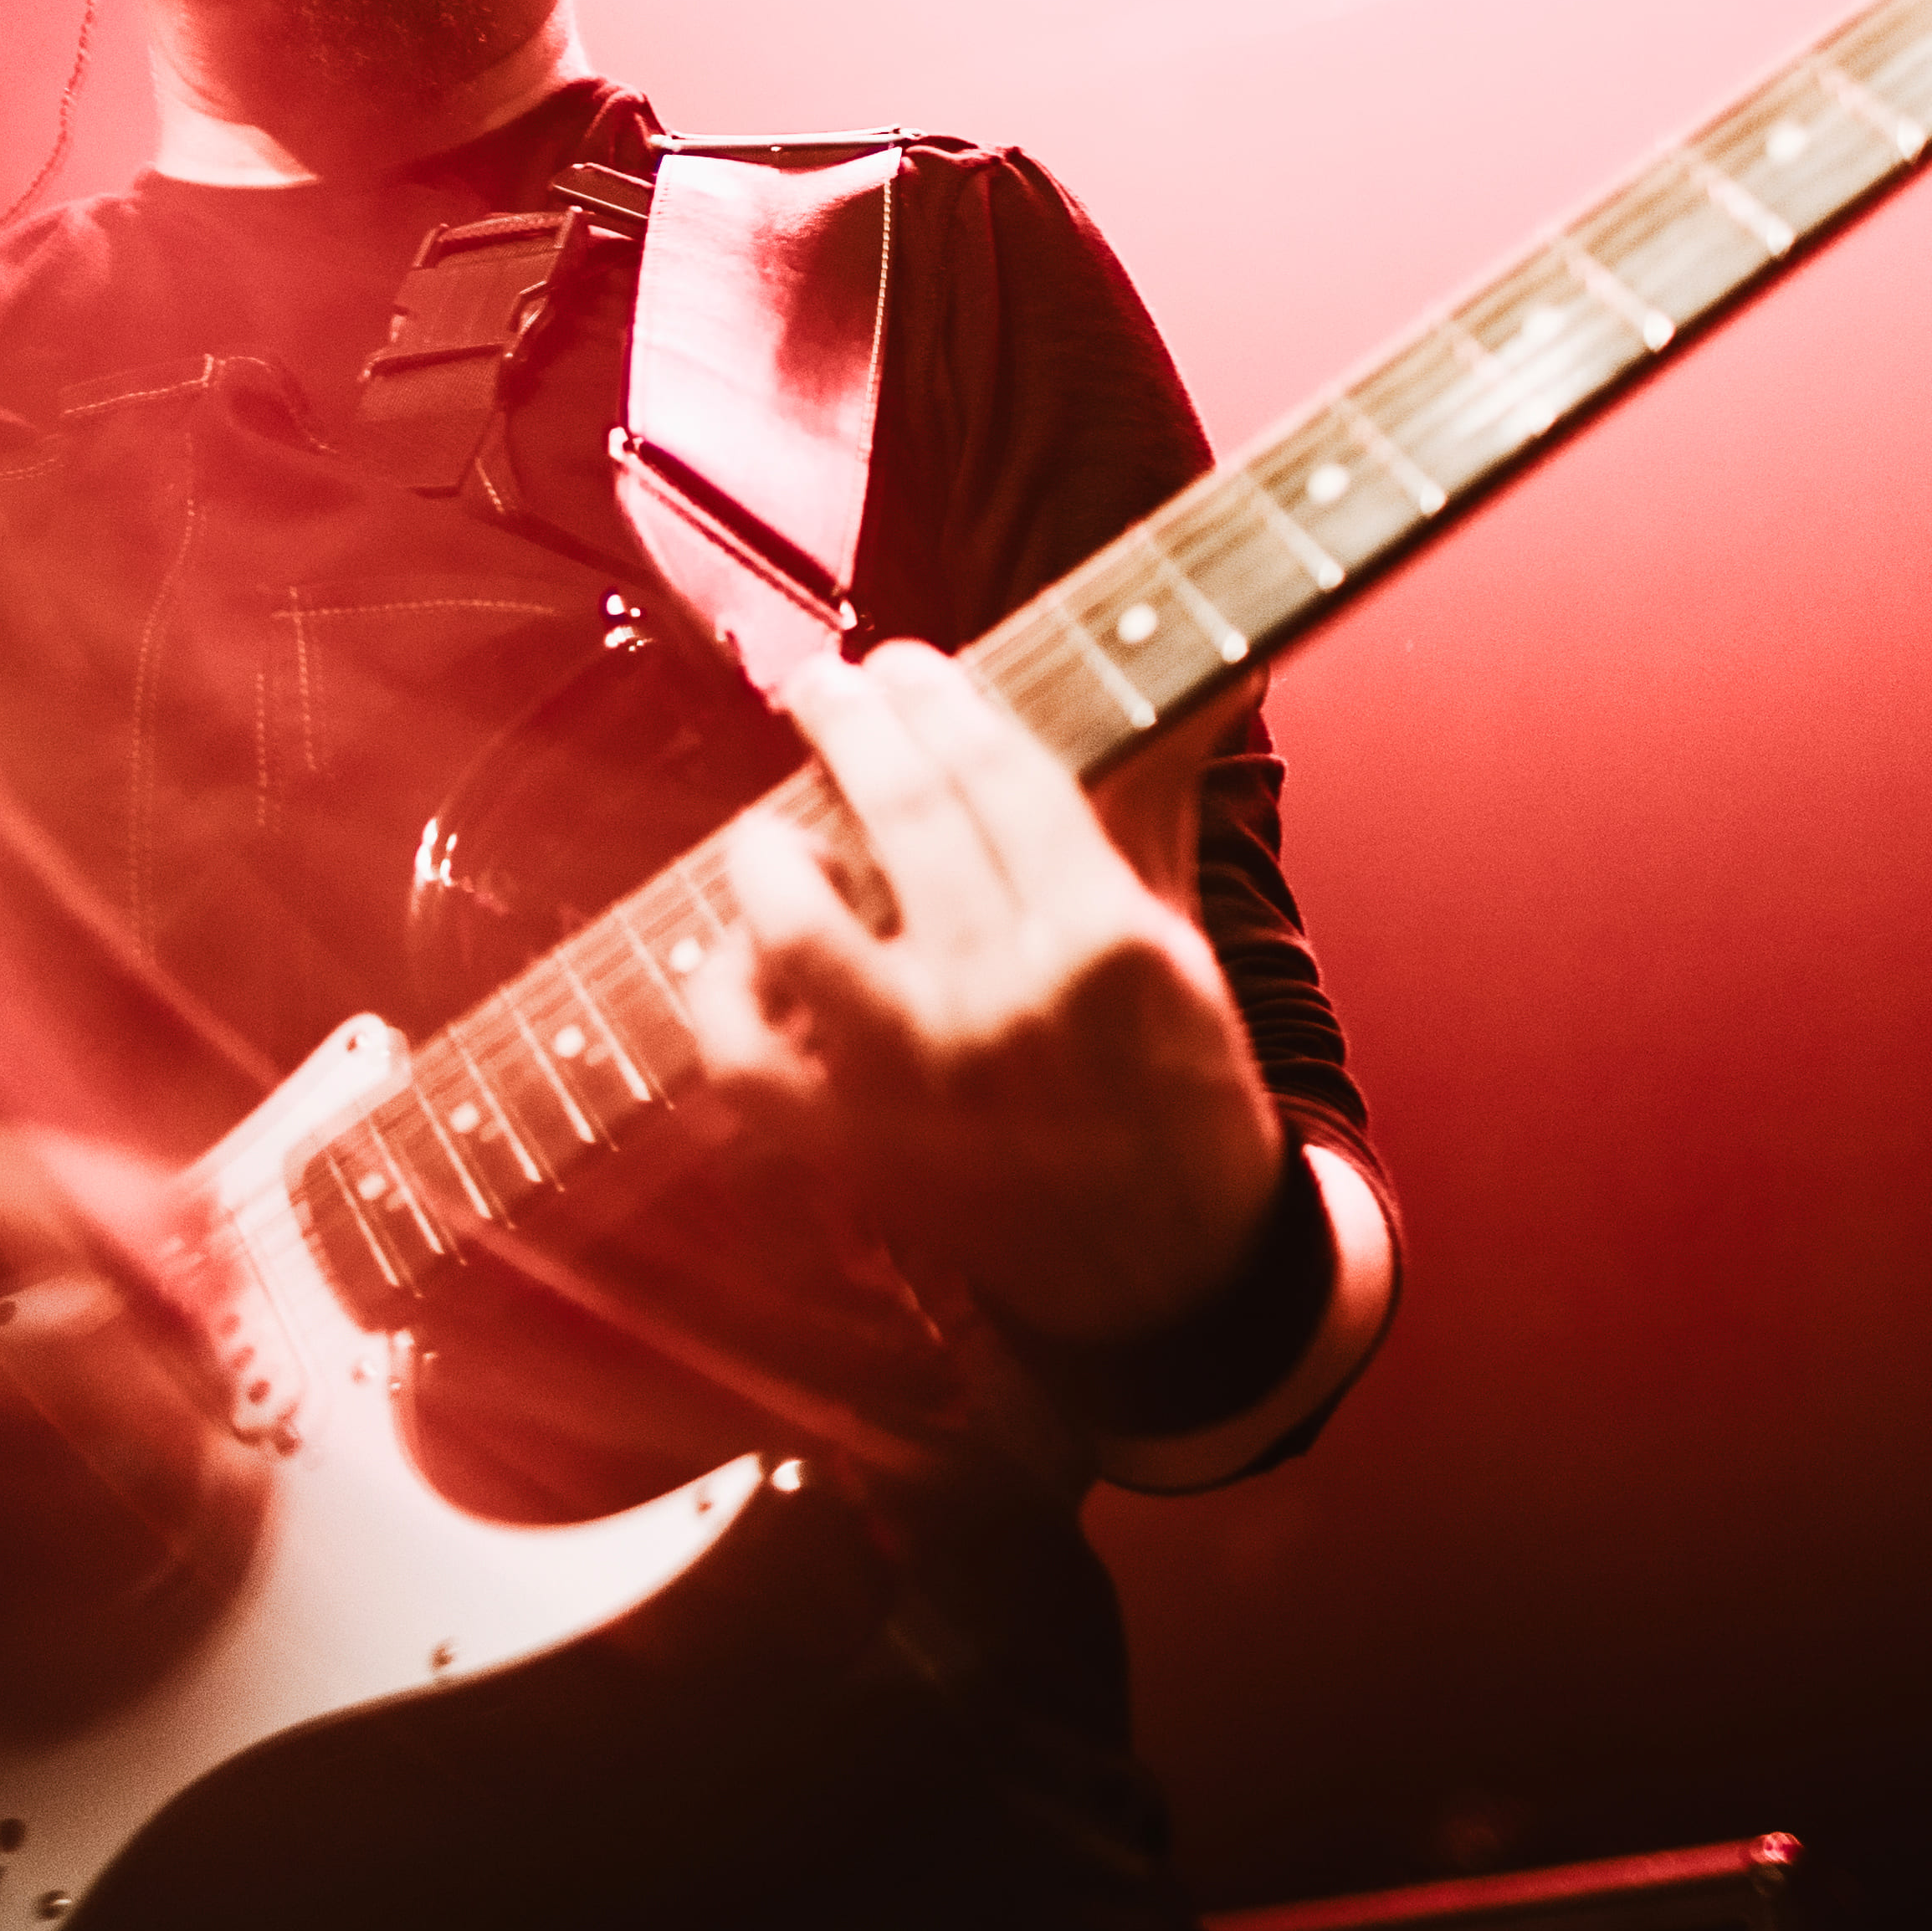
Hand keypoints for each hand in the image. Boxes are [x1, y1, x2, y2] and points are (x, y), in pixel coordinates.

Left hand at [682, 643, 1285, 1344]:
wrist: (1164, 1268)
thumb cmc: (1169, 1075)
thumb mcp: (1176, 933)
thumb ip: (1152, 793)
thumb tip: (1209, 662)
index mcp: (1103, 940)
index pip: (996, 769)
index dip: (936, 697)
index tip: (903, 664)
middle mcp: (1006, 1002)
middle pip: (901, 817)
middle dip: (849, 724)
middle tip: (823, 687)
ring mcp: (918, 1083)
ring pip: (799, 930)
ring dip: (768, 856)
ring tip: (768, 832)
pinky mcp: (852, 1149)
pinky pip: (742, 1055)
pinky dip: (722, 996)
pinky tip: (739, 957)